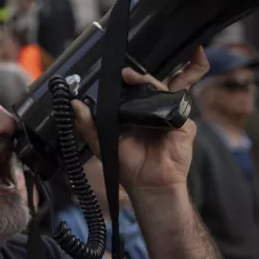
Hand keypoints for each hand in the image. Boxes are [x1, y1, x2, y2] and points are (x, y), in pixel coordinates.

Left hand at [72, 47, 209, 195]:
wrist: (147, 184)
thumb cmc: (127, 165)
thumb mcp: (101, 142)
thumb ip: (88, 123)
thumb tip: (74, 103)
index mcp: (136, 113)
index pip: (134, 90)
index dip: (129, 79)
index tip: (118, 74)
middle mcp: (153, 112)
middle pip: (152, 86)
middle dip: (141, 76)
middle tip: (126, 73)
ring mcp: (170, 117)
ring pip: (164, 92)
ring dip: (151, 83)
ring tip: (135, 79)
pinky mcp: (184, 126)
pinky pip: (177, 109)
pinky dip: (166, 102)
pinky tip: (153, 101)